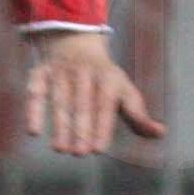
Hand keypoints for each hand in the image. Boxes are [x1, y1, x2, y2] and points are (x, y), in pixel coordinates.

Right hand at [23, 28, 165, 155]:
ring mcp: (61, 72)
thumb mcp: (124, 92)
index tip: (98, 149)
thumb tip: (160, 133)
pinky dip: (33, 109)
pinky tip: (33, 131)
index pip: (104, 104)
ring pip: (59, 99)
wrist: (76, 42)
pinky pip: (35, 90)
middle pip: (82, 103)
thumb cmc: (105, 79)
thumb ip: (138, 115)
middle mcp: (84, 72)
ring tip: (60, 149)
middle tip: (79, 153)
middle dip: (80, 128)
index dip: (101, 126)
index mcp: (108, 78)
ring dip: (59, 124)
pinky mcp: (41, 72)